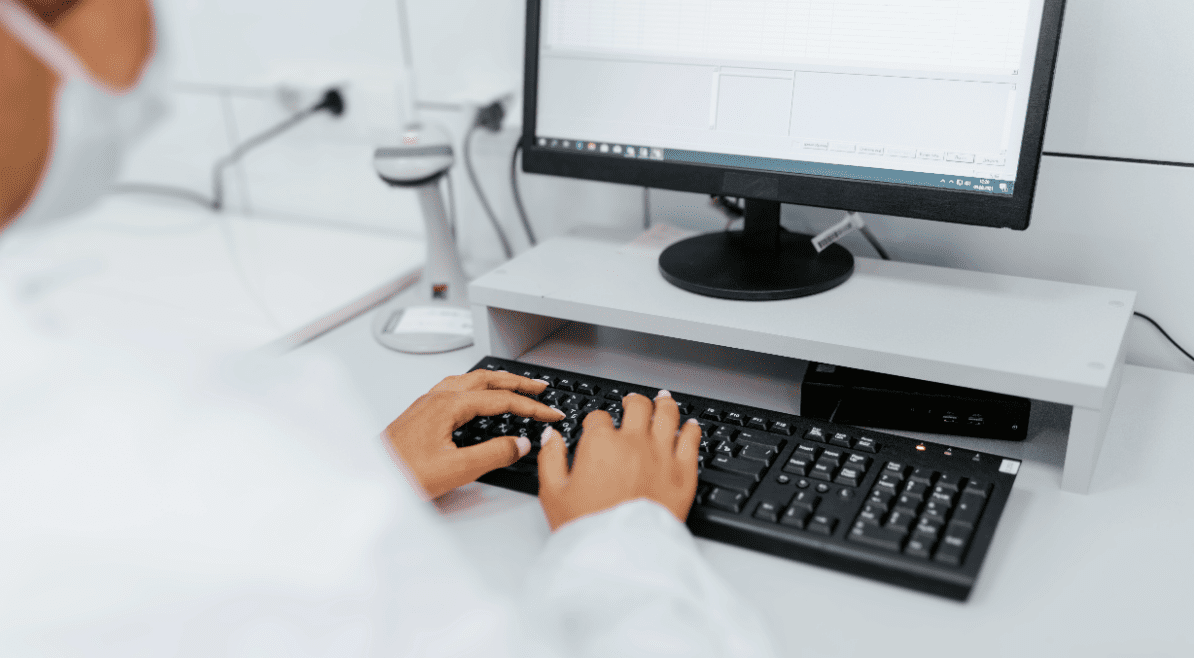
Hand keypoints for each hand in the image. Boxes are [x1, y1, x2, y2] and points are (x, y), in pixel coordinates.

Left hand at [384, 370, 564, 499]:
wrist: (369, 479)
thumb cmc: (401, 474)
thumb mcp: (456, 470)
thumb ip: (493, 454)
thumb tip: (519, 443)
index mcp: (448, 406)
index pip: (501, 399)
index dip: (531, 406)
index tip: (551, 413)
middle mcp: (437, 398)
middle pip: (486, 379)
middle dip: (517, 382)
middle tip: (540, 387)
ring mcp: (427, 404)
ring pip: (469, 380)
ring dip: (496, 381)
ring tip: (513, 386)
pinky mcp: (420, 413)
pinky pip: (455, 388)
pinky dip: (476, 387)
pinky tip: (476, 396)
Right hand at [537, 391, 701, 530]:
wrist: (620, 556)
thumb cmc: (587, 528)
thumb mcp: (553, 493)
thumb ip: (551, 458)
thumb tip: (551, 437)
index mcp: (600, 444)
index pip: (599, 417)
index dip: (596, 421)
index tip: (597, 427)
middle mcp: (633, 442)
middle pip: (638, 406)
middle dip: (633, 401)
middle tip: (633, 402)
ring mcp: (661, 455)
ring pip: (667, 414)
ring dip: (664, 404)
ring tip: (663, 400)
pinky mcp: (683, 473)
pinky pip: (691, 440)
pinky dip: (690, 429)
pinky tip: (690, 426)